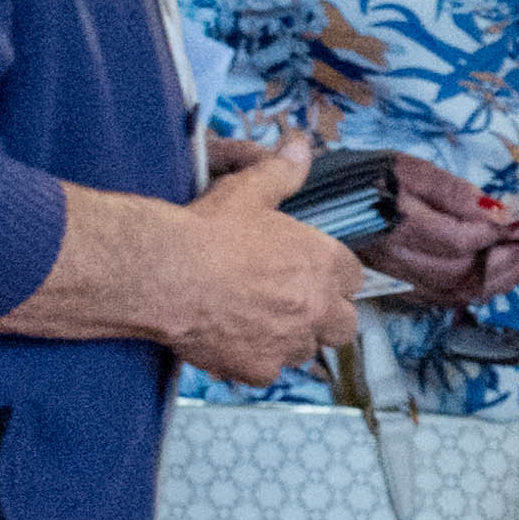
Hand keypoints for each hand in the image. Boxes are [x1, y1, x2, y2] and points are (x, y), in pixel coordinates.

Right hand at [163, 138, 368, 388]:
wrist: (164, 273)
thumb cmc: (208, 232)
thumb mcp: (248, 190)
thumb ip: (281, 172)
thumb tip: (300, 147)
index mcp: (323, 264)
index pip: (354, 278)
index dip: (335, 276)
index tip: (315, 273)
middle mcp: (315, 307)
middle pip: (345, 324)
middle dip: (327, 315)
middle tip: (297, 304)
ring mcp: (288, 342)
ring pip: (307, 350)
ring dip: (292, 338)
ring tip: (261, 321)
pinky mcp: (257, 369)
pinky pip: (269, 371)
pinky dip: (256, 360)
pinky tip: (235, 341)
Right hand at [368, 150, 518, 305]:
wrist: (320, 203)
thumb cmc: (366, 178)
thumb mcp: (409, 169)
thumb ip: (452, 192)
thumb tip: (499, 213)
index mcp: (399, 226)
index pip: (462, 240)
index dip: (501, 235)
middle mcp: (399, 262)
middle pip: (465, 273)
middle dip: (511, 262)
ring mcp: (397, 281)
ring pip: (458, 292)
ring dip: (501, 280)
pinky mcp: (396, 290)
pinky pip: (443, 299)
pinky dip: (476, 290)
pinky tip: (497, 276)